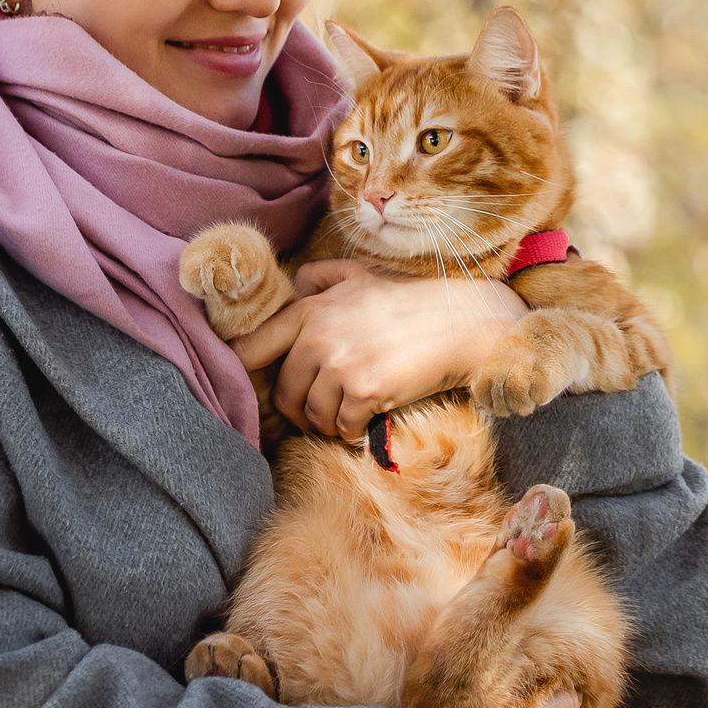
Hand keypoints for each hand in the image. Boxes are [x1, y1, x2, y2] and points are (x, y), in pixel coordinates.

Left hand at [231, 262, 526, 440]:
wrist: (460, 323)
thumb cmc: (410, 300)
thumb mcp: (361, 274)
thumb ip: (321, 276)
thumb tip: (294, 283)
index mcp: (309, 309)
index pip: (250, 349)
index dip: (247, 374)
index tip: (258, 388)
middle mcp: (318, 337)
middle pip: (282, 392)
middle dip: (296, 408)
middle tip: (315, 412)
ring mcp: (341, 365)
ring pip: (310, 415)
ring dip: (325, 424)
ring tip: (342, 418)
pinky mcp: (365, 391)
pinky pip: (340, 428)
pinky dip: (349, 433)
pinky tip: (362, 424)